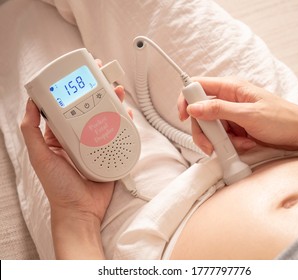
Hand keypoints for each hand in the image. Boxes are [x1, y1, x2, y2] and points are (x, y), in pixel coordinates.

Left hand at [21, 59, 128, 258]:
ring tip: (117, 90)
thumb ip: (31, 131)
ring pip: (105, 118)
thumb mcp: (40, 157)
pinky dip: (123, 122)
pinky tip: (126, 113)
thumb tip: (30, 103)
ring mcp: (95, 144)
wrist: (81, 209)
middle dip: (98, 92)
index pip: (66, 107)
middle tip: (104, 76)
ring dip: (112, 103)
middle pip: (89, 109)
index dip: (72, 90)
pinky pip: (117, 134)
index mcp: (59, 136)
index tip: (78, 75)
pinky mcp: (109, 152)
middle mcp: (78, 137)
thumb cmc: (58, 187)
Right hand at [178, 76, 297, 154]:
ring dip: (219, 140)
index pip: (199, 86)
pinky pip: (222, 137)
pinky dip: (230, 144)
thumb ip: (219, 110)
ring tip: (237, 144)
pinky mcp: (236, 127)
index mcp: (231, 88)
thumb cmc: (282, 118)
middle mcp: (228, 99)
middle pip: (200, 112)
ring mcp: (231, 114)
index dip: (187, 99)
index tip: (183, 116)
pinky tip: (244, 144)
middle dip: (203, 131)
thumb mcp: (249, 114)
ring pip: (210, 127)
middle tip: (209, 145)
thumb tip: (194, 107)